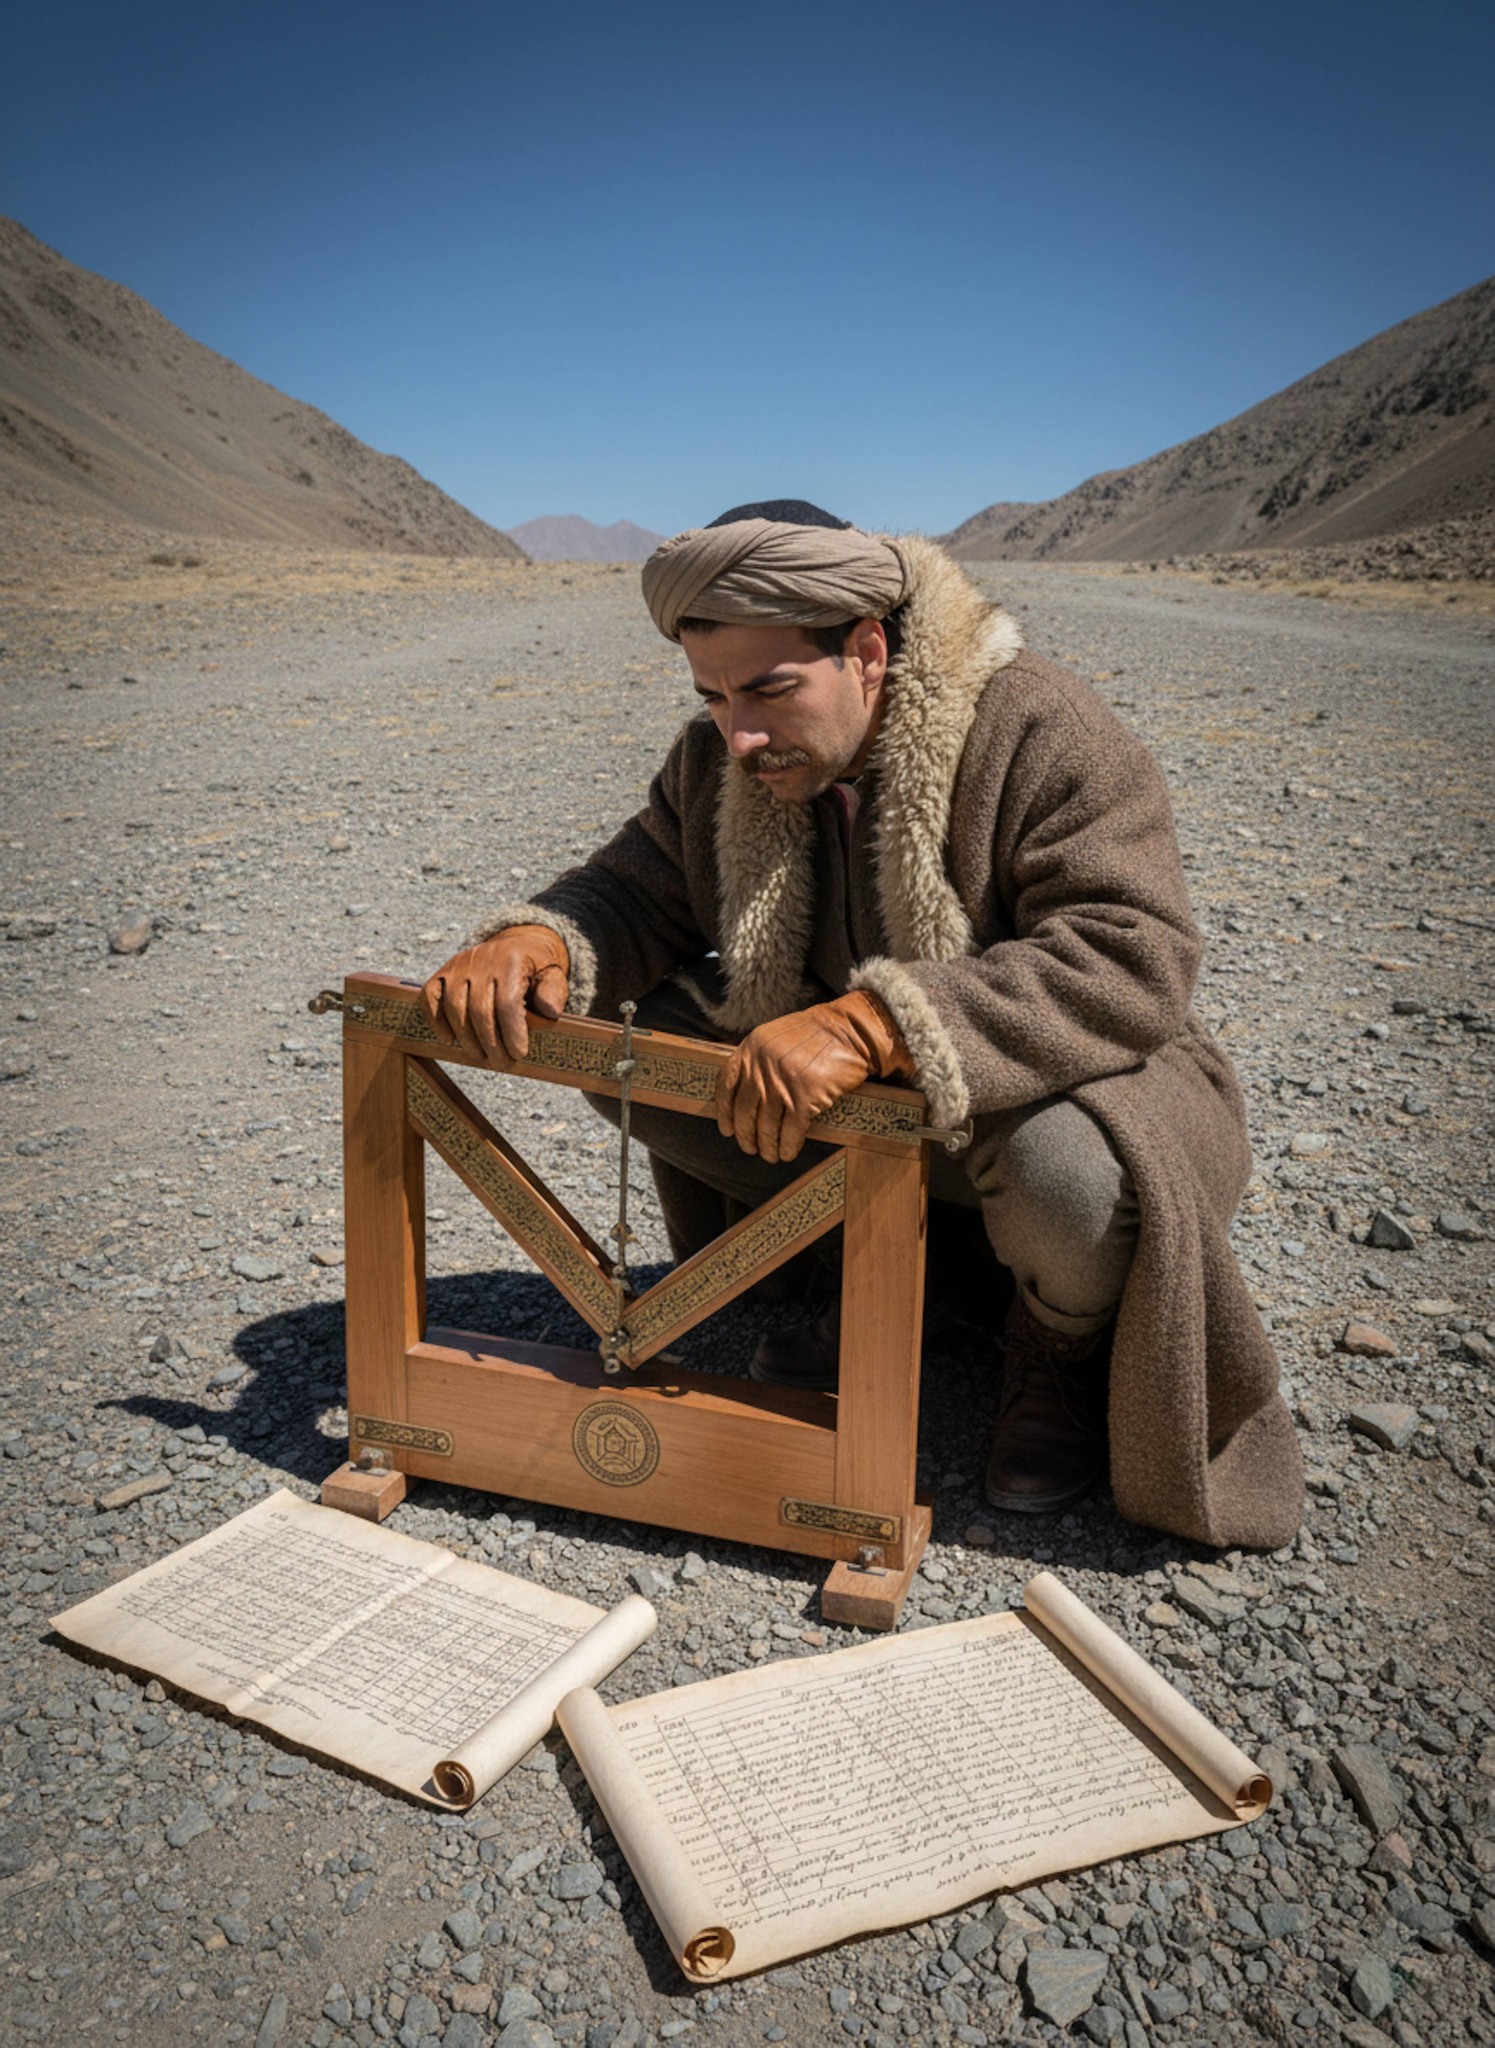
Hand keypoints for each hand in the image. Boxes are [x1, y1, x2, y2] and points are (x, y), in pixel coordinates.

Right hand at [420, 925, 568, 1060]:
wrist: (517, 944)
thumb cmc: (536, 968)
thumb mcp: (554, 975)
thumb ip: (553, 992)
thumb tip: (549, 1012)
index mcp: (512, 961)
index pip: (507, 1002)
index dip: (511, 1032)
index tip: (519, 1054)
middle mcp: (482, 960)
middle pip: (480, 1009)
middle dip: (491, 1043)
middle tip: (502, 1064)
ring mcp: (459, 965)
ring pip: (455, 1007)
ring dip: (466, 1038)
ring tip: (481, 1057)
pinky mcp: (443, 972)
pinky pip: (431, 996)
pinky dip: (436, 1020)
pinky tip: (449, 1039)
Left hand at [716, 990, 913, 1163]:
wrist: (850, 1030)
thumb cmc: (816, 1035)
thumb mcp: (775, 1038)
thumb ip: (757, 1060)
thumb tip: (745, 1095)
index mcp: (751, 1048)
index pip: (727, 1085)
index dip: (724, 1112)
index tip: (727, 1130)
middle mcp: (763, 1065)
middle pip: (745, 1111)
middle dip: (746, 1136)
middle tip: (750, 1148)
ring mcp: (784, 1082)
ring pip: (768, 1125)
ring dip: (768, 1146)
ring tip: (771, 1156)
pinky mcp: (807, 1097)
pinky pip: (792, 1131)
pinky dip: (788, 1146)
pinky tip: (788, 1153)